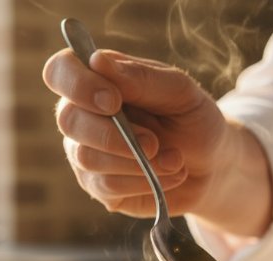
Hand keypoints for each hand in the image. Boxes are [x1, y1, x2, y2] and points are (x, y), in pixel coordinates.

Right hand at [42, 48, 271, 236]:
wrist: (213, 166)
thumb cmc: (193, 120)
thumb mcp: (180, 92)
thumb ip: (141, 78)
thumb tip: (97, 61)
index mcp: (98, 80)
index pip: (60, 71)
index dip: (78, 85)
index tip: (113, 101)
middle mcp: (83, 114)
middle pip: (69, 121)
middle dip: (115, 135)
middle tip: (155, 142)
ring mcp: (85, 153)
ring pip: (87, 158)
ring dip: (138, 161)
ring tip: (175, 159)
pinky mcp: (98, 187)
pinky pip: (107, 186)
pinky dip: (145, 181)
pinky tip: (170, 175)